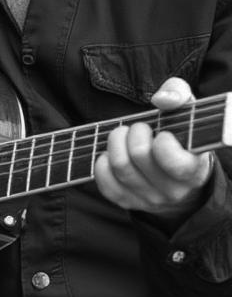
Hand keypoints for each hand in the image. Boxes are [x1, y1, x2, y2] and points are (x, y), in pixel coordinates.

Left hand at [95, 77, 214, 229]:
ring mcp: (148, 199)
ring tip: (123, 135)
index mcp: (194, 171)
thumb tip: (161, 99)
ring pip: (120, 167)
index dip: (162, 141)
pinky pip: (104, 182)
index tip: (162, 133)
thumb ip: (179, 95)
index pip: (174, 162)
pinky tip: (112, 154)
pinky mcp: (126, 201)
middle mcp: (173, 190)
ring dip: (115, 142)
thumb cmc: (180, 137)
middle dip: (134, 132)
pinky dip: (102, 162)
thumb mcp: (188, 113)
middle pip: (139, 156)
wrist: (177, 177)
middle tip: (139, 128)